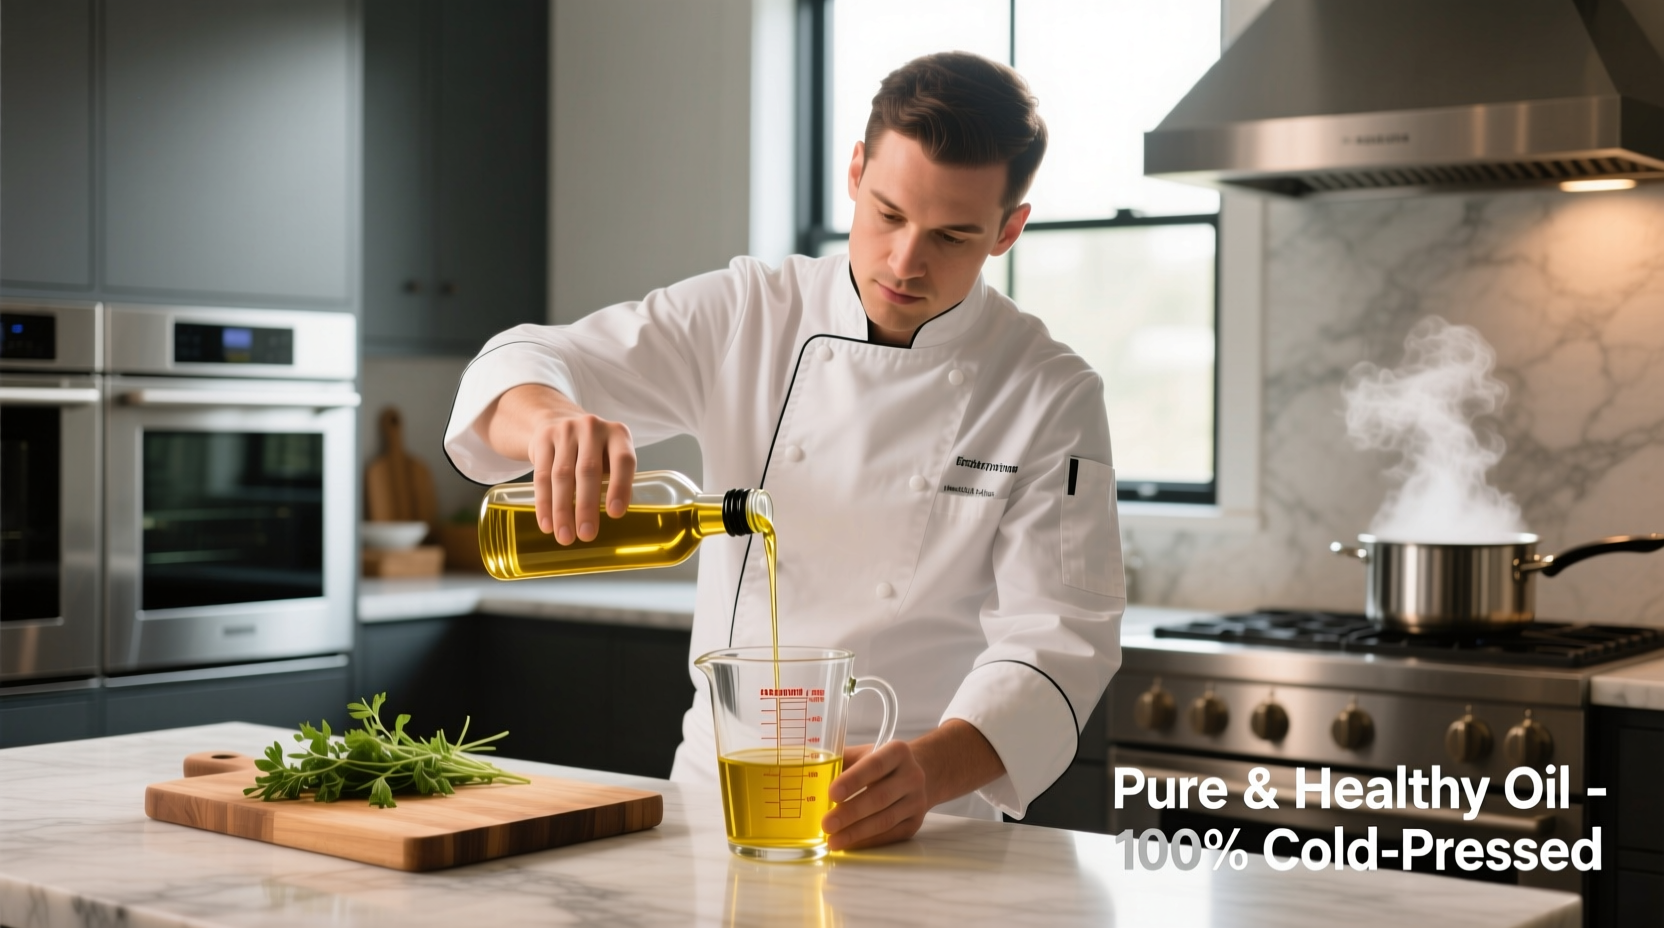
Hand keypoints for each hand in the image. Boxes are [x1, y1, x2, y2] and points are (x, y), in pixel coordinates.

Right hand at [478, 384, 636, 542]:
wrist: (557, 422)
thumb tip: (613, 518)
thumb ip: (614, 479)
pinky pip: (541, 475)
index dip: (620, 487)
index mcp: (618, 434)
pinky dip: (544, 503)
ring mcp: (565, 431)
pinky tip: (547, 524)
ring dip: (562, 510)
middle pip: (588, 471)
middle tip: (587, 535)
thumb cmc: (593, 450)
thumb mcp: (610, 456)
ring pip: (562, 475)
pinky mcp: (543, 440)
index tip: (615, 514)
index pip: (622, 461)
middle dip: (586, 507)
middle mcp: (592, 428)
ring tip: (565, 536)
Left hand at [821, 740, 928, 850]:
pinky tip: (849, 843)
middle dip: (850, 813)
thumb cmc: (881, 764)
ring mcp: (916, 801)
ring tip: (833, 839)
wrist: (919, 774)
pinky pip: (889, 835)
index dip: (854, 780)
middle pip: (879, 797)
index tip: (832, 793)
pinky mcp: (915, 822)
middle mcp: (912, 775)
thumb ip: (841, 760)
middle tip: (826, 824)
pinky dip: (867, 841)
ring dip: (857, 832)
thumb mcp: (864, 753)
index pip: (875, 765)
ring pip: (885, 820)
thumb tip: (809, 769)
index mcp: (897, 752)